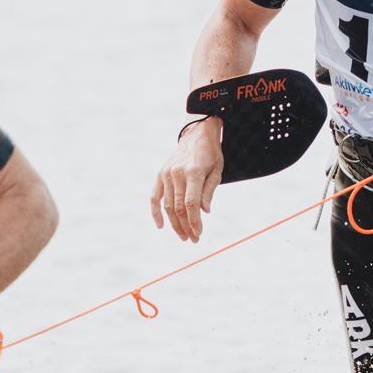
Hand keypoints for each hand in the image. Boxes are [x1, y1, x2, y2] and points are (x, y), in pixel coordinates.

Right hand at [150, 118, 222, 243]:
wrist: (196, 134)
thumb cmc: (210, 154)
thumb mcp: (217, 171)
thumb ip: (209, 191)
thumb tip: (204, 212)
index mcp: (193, 172)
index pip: (191, 204)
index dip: (194, 221)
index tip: (199, 233)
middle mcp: (177, 173)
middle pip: (178, 207)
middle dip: (186, 226)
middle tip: (193, 239)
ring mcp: (166, 174)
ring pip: (168, 206)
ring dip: (174, 224)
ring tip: (183, 236)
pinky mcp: (160, 174)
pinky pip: (154, 197)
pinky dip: (155, 212)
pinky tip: (160, 225)